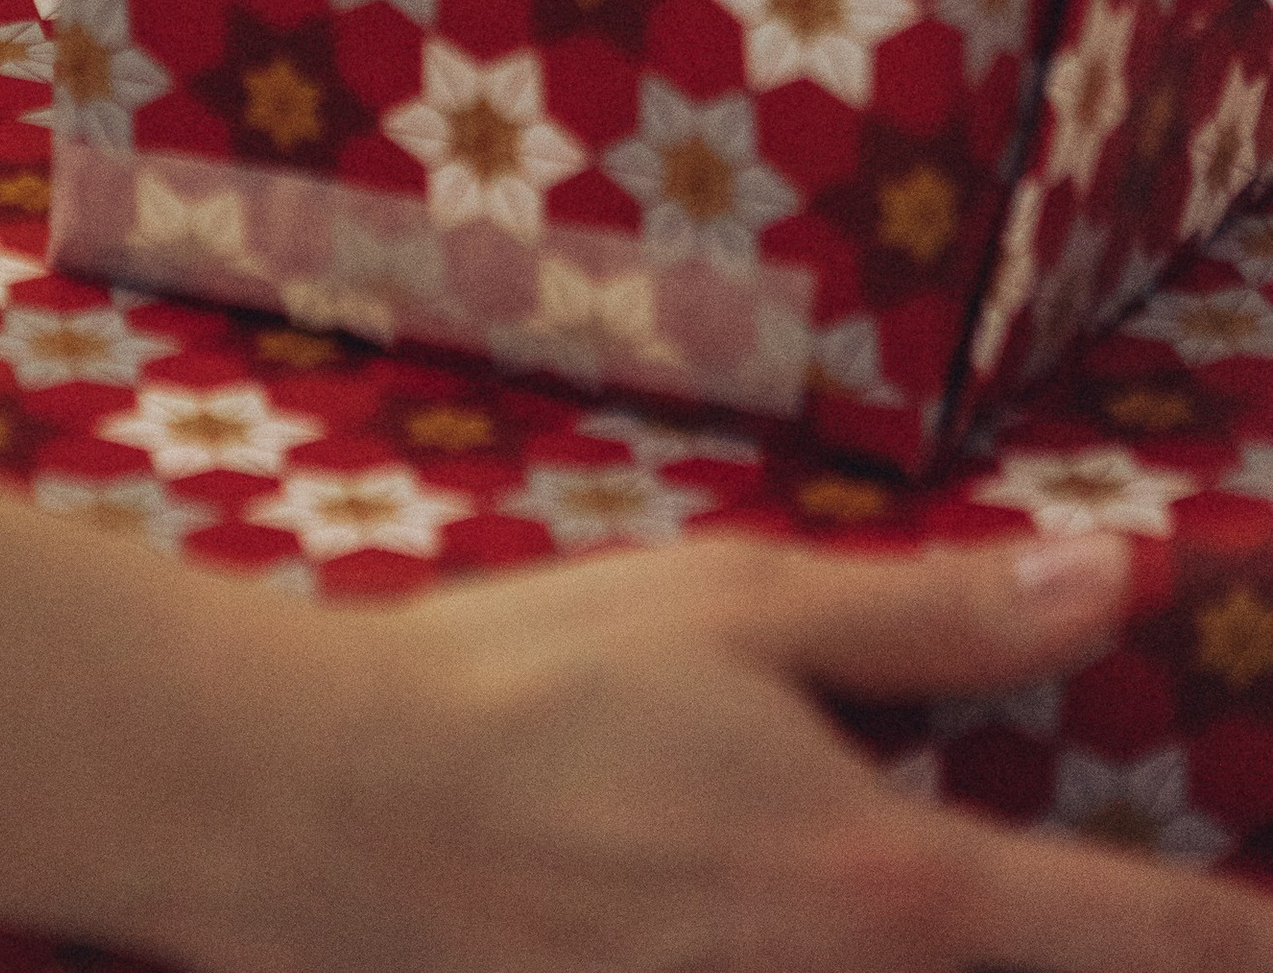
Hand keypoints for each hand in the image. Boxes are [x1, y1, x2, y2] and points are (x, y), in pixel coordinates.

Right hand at [0, 425, 1269, 972]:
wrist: (327, 805)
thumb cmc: (531, 681)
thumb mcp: (737, 605)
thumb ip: (938, 614)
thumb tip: (1115, 576)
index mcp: (886, 879)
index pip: (1123, 928)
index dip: (1233, 935)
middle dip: (1103, 949)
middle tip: (1153, 910)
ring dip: (953, 952)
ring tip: (925, 895)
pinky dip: (813, 964)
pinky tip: (785, 920)